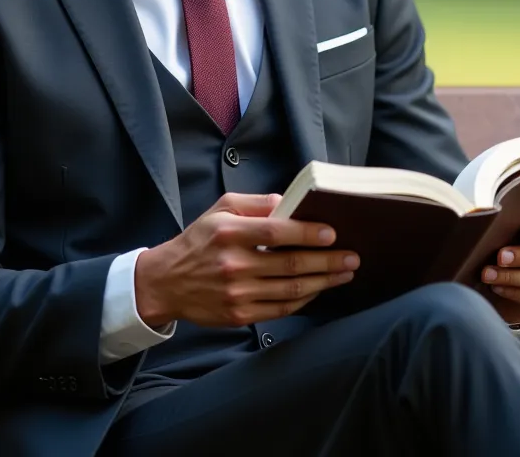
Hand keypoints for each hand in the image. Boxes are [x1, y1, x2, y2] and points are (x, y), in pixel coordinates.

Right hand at [134, 192, 359, 328]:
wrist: (167, 281)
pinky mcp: (239, 316)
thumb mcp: (221, 209)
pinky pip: (281, 309)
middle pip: (290, 264)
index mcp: (229, 233)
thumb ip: (257, 203)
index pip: (276, 233)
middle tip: (351, 256)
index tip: (332, 232)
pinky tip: (319, 288)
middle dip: (327, 261)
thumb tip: (291, 203)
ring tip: (344, 273)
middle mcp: (233, 265)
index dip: (307, 233)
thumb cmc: (199, 239)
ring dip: (324, 282)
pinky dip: (305, 299)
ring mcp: (237, 294)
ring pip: (291, 289)